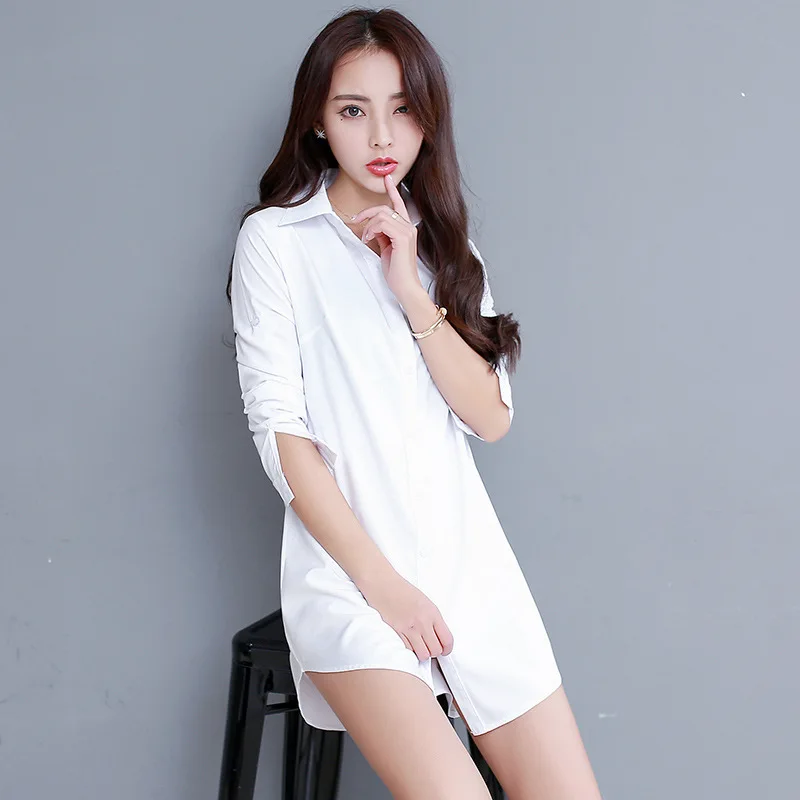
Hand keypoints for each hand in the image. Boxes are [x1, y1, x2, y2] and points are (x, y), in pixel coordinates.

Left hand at [351, 173, 422, 303]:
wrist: (405, 286)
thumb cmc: (397, 271)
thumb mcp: (387, 248)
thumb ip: (382, 234)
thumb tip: (372, 227)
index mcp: (407, 228)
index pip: (399, 204)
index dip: (392, 190)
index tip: (386, 178)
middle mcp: (409, 227)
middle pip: (385, 208)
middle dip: (367, 213)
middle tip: (355, 221)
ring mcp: (408, 231)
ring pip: (382, 214)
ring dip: (368, 225)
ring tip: (365, 238)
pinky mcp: (403, 237)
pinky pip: (382, 223)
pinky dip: (371, 230)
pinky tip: (368, 239)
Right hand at [358, 569, 454, 661]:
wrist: (382, 583)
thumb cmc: (402, 590)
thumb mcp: (424, 601)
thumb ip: (433, 619)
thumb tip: (439, 636)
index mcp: (432, 612)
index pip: (447, 639)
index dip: (447, 649)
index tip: (444, 650)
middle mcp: (422, 621)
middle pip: (436, 650)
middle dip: (434, 652)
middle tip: (429, 647)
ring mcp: (409, 627)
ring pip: (423, 654)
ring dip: (422, 653)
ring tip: (419, 647)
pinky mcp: (396, 632)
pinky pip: (408, 650)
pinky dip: (410, 650)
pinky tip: (408, 643)